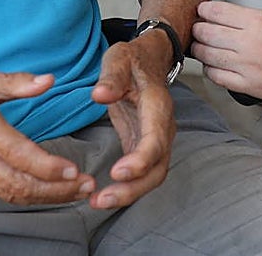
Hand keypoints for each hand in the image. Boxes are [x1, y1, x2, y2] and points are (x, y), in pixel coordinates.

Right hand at [0, 61, 95, 204]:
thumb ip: (14, 82)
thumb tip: (47, 80)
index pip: (18, 155)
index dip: (48, 167)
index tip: (75, 171)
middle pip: (17, 185)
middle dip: (56, 191)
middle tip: (86, 186)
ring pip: (8, 194)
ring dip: (44, 196)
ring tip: (74, 190)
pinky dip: (23, 193)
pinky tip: (44, 186)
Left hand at [88, 36, 176, 208]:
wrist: (149, 59)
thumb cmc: (133, 59)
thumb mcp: (119, 58)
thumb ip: (111, 77)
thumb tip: (100, 95)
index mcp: (157, 106)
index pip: (156, 140)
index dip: (140, 160)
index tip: (117, 173)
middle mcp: (163, 127)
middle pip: (157, 168)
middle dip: (133, 188)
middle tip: (102, 200)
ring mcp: (157, 140)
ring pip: (152, 176)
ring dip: (129, 193)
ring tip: (98, 202)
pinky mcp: (145, 146)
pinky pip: (142, 174)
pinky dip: (126, 187)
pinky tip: (103, 196)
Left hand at [191, 0, 261, 107]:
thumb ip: (252, 20)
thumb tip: (229, 20)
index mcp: (258, 21)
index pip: (216, 11)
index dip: (204, 11)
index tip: (202, 12)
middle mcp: (249, 42)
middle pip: (206, 32)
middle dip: (198, 29)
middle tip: (198, 29)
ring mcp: (246, 66)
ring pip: (207, 55)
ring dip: (200, 50)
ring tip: (202, 47)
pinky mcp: (248, 86)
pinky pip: (216, 77)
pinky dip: (210, 70)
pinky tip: (214, 66)